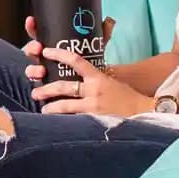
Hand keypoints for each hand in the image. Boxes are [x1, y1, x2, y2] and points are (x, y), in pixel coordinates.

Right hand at [22, 15, 114, 85]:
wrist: (96, 85)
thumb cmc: (91, 62)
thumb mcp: (96, 46)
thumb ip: (102, 34)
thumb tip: (110, 21)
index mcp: (53, 43)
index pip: (38, 32)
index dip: (32, 26)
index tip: (32, 21)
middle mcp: (45, 57)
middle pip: (31, 50)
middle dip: (31, 48)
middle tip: (39, 49)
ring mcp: (45, 72)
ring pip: (32, 69)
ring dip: (33, 69)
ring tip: (41, 71)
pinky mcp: (47, 86)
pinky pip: (37, 85)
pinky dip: (36, 85)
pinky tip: (39, 86)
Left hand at [30, 48, 153, 116]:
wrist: (143, 111)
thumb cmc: (125, 96)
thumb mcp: (112, 79)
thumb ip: (94, 75)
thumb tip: (79, 69)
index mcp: (98, 76)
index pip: (76, 60)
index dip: (59, 54)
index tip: (45, 52)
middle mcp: (94, 89)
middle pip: (64, 85)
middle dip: (47, 88)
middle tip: (36, 91)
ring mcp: (94, 105)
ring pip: (66, 105)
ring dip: (51, 107)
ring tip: (43, 110)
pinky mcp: (95, 119)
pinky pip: (74, 120)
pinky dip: (64, 121)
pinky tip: (56, 125)